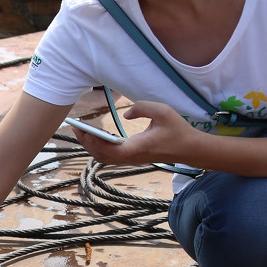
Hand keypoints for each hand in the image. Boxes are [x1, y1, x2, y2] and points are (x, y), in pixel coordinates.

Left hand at [69, 100, 196, 165]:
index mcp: (138, 147)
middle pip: (102, 156)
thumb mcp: (163, 111)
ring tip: (81, 130)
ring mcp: (133, 159)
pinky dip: (100, 147)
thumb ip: (142, 108)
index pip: (111, 151)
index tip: (85, 131)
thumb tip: (126, 114)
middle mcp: (133, 156)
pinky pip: (112, 156)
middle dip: (87, 143)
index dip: (95, 142)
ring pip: (105, 158)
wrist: (190, 149)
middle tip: (75, 127)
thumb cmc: (177, 129)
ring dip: (92, 146)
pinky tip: (96, 135)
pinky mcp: (134, 157)